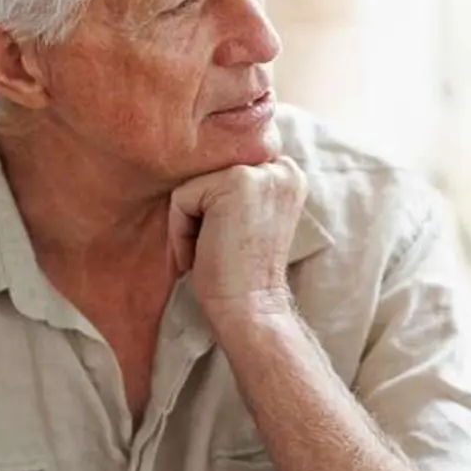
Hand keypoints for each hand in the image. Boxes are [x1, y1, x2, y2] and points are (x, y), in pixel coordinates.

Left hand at [168, 159, 306, 324]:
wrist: (251, 309)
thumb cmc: (240, 273)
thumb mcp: (247, 216)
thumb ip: (237, 186)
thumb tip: (196, 161)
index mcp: (289, 174)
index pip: (224, 169)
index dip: (214, 207)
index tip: (228, 241)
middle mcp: (283, 167)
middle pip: (207, 174)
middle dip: (201, 213)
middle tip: (219, 249)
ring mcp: (263, 173)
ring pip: (193, 185)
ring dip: (189, 224)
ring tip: (211, 252)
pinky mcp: (237, 182)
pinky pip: (182, 197)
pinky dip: (181, 232)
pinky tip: (202, 255)